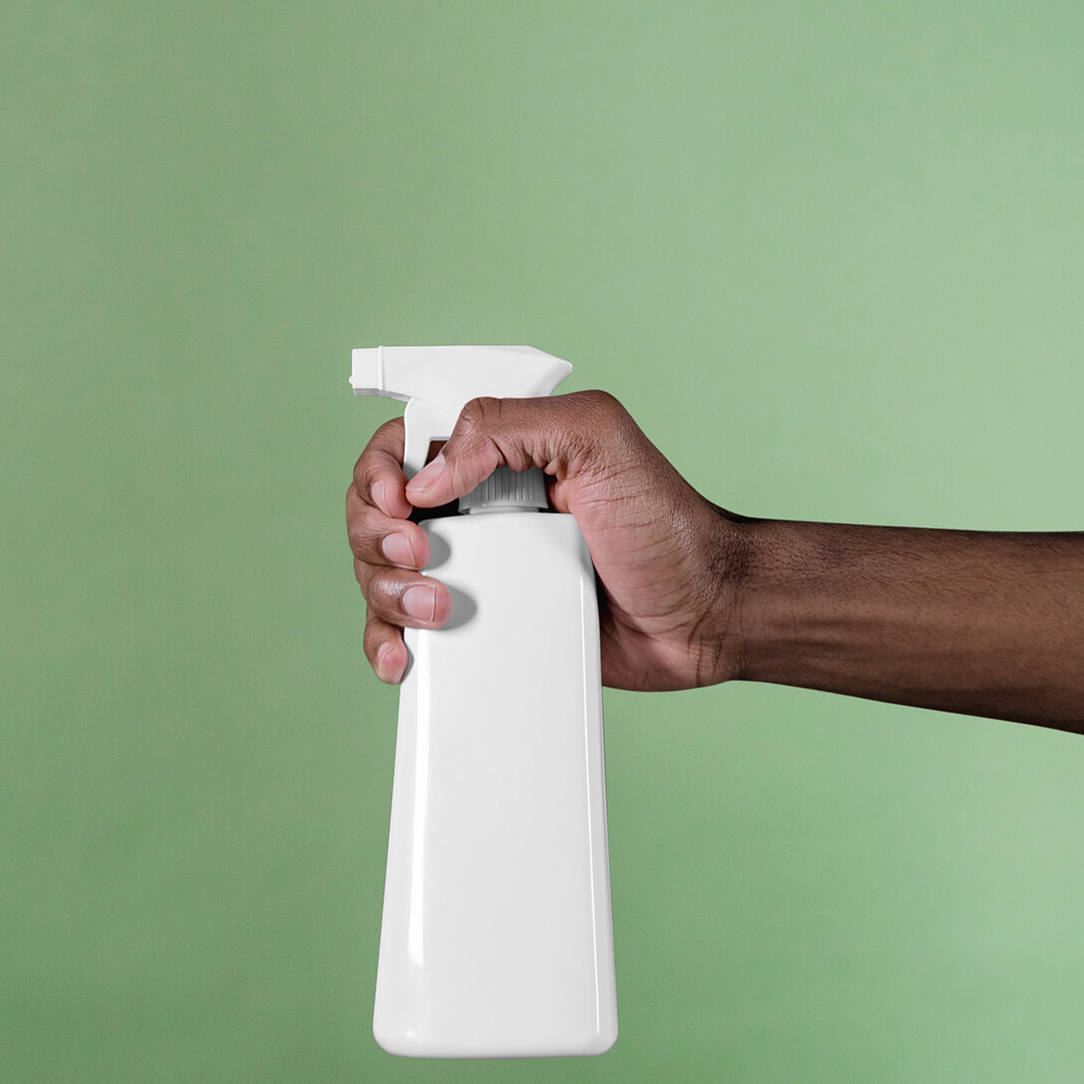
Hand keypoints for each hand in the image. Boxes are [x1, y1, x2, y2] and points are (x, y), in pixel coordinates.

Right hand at [345, 390, 750, 689]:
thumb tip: (426, 478)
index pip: (404, 444)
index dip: (380, 469)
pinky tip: (405, 657)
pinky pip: (410, 633)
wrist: (707, 615)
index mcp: (498, 454)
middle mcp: (478, 509)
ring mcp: (476, 572)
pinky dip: (391, 643)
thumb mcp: (599, 439)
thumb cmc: (667, 524)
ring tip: (434, 609)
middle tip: (418, 554)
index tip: (398, 499)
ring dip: (384, 592)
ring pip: (380, 575)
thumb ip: (511, 426)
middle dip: (376, 534)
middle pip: (376, 512)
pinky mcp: (484, 629)